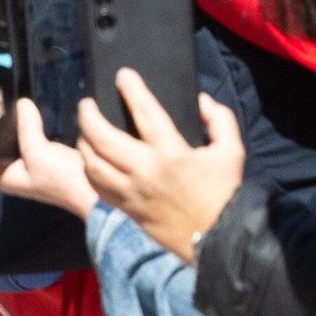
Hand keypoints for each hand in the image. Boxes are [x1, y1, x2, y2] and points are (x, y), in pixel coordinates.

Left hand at [0, 99, 99, 217]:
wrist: (93, 191)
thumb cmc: (62, 179)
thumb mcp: (39, 152)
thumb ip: (27, 128)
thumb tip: (22, 103)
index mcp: (6, 178)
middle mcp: (14, 174)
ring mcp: (30, 168)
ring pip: (10, 148)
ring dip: (10, 131)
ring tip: (11, 110)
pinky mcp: (44, 161)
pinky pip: (29, 144)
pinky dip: (28, 131)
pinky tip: (32, 118)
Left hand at [76, 72, 244, 263]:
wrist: (217, 240)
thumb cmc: (225, 193)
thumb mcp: (232, 150)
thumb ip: (220, 120)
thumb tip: (202, 101)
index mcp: (171, 153)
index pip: (145, 112)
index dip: (132, 89)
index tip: (123, 75)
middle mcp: (145, 171)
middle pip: (102, 138)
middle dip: (88, 116)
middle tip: (86, 105)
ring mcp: (132, 192)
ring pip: (92, 164)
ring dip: (83, 143)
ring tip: (84, 132)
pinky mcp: (127, 209)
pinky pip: (98, 187)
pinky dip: (89, 171)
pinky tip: (90, 162)